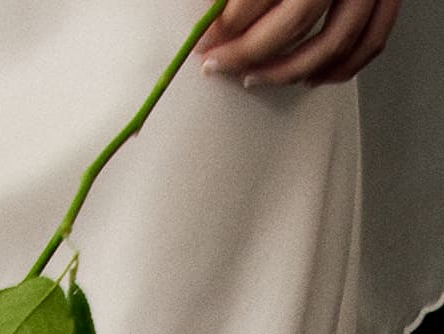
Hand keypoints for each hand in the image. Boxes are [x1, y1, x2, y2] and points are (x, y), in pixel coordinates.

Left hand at [195, 0, 401, 85]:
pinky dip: (340, 68)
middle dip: (251, 51)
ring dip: (290, 70)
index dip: (229, 23)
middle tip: (220, 63)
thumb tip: (212, 10)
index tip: (206, 39)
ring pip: (336, 40)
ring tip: (253, 76)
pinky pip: (372, 40)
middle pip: (298, 20)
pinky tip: (308, 77)